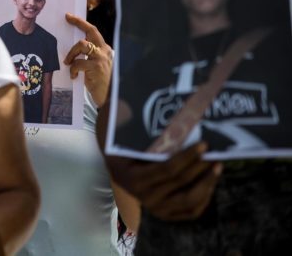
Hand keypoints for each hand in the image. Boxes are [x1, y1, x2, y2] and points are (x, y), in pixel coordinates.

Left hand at [63, 13, 112, 106]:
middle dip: (78, 22)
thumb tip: (73, 47)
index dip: (81, 22)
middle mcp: (105, 51)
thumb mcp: (96, 65)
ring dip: (72, 53)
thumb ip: (88, 56)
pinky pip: (78, 62)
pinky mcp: (95, 67)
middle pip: (91, 31)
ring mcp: (101, 58)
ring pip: (82, 45)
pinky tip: (74, 76)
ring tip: (68, 62)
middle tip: (67, 19)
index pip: (93, 31)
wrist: (109, 97)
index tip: (69, 16)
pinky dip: (72, 69)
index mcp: (105, 49)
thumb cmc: (100, 82)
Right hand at [104, 142, 221, 220]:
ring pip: (190, 201)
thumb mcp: (132, 142)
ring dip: (207, 182)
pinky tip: (211, 182)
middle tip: (214, 152)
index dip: (188, 157)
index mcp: (135, 179)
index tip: (203, 144)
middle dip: (201, 166)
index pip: (167, 169)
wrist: (119, 169)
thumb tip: (181, 123)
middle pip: (181, 182)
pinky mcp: (167, 214)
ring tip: (217, 166)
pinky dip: (205, 198)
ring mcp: (157, 208)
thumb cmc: (127, 150)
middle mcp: (145, 197)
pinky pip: (192, 211)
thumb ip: (151, 137)